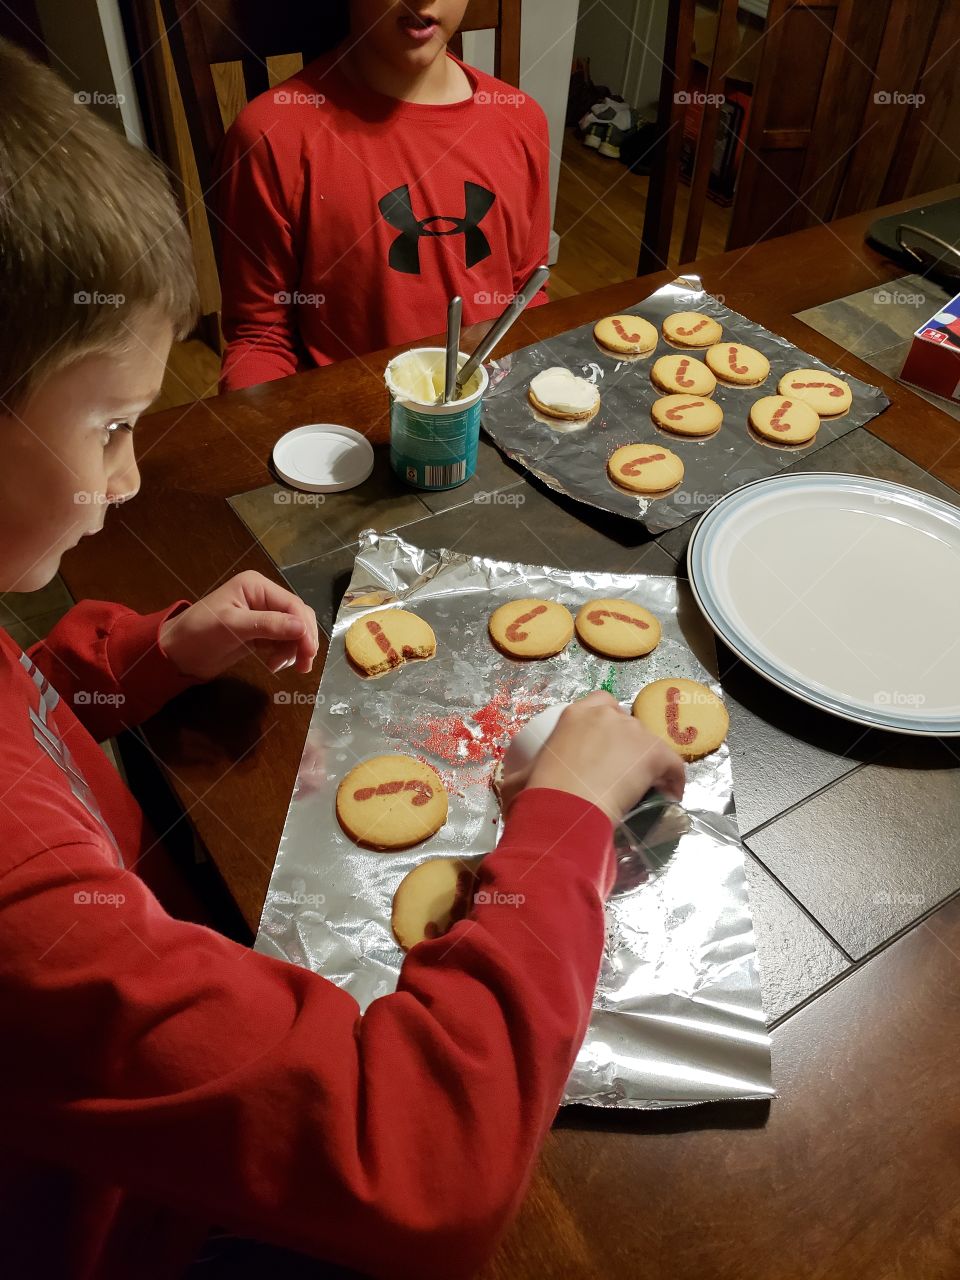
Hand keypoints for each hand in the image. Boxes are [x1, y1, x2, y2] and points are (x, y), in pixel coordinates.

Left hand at [159, 571, 319, 680]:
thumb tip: (302, 628)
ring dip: (294, 649)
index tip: (308, 653)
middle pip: (298, 617)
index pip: (292, 604)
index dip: (304, 628)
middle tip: (303, 665)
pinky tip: (273, 664)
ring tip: (279, 667)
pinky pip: (283, 641)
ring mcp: (263, 616)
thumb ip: (268, 625)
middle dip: (303, 640)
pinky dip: (284, 654)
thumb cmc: (199, 633)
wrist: (177, 654)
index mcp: (256, 586)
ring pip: (294, 631)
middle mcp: (263, 597)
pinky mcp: (260, 634)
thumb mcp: (233, 626)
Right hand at [517, 692, 685, 822]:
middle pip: (628, 723)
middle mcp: (606, 715)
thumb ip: (518, 777)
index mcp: (574, 716)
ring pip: (651, 744)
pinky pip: (673, 766)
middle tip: (621, 771)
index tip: (605, 745)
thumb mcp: (517, 781)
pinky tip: (670, 796)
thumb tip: (508, 785)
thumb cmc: (537, 795)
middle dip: (628, 744)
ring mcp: (633, 733)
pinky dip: (674, 780)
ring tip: (645, 787)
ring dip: (649, 763)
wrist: (564, 810)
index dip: (607, 723)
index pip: (600, 703)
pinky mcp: (654, 753)